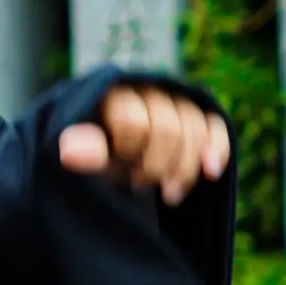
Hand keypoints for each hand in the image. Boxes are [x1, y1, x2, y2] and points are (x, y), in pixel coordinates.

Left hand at [57, 84, 230, 205]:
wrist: (107, 155)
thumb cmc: (93, 156)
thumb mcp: (83, 156)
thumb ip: (82, 151)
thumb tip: (70, 153)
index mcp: (111, 94)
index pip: (133, 122)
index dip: (130, 152)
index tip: (120, 172)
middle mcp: (144, 89)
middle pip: (168, 127)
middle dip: (158, 164)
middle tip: (140, 186)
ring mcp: (172, 98)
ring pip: (194, 127)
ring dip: (185, 167)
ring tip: (169, 194)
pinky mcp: (194, 111)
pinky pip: (213, 124)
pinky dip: (216, 149)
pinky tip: (210, 172)